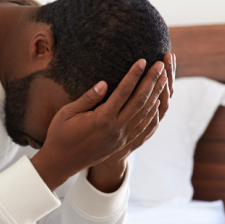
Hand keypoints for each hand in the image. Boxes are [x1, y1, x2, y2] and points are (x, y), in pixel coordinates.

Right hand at [31, 56, 169, 191]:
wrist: (62, 162)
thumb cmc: (60, 134)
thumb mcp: (68, 113)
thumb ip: (88, 98)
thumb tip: (104, 83)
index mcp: (102, 119)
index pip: (123, 92)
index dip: (134, 75)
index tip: (143, 61)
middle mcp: (115, 129)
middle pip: (140, 101)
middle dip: (152, 81)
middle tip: (161, 65)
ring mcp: (121, 138)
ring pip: (144, 114)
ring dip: (156, 95)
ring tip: (164, 79)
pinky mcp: (122, 144)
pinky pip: (142, 127)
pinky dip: (151, 113)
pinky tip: (156, 103)